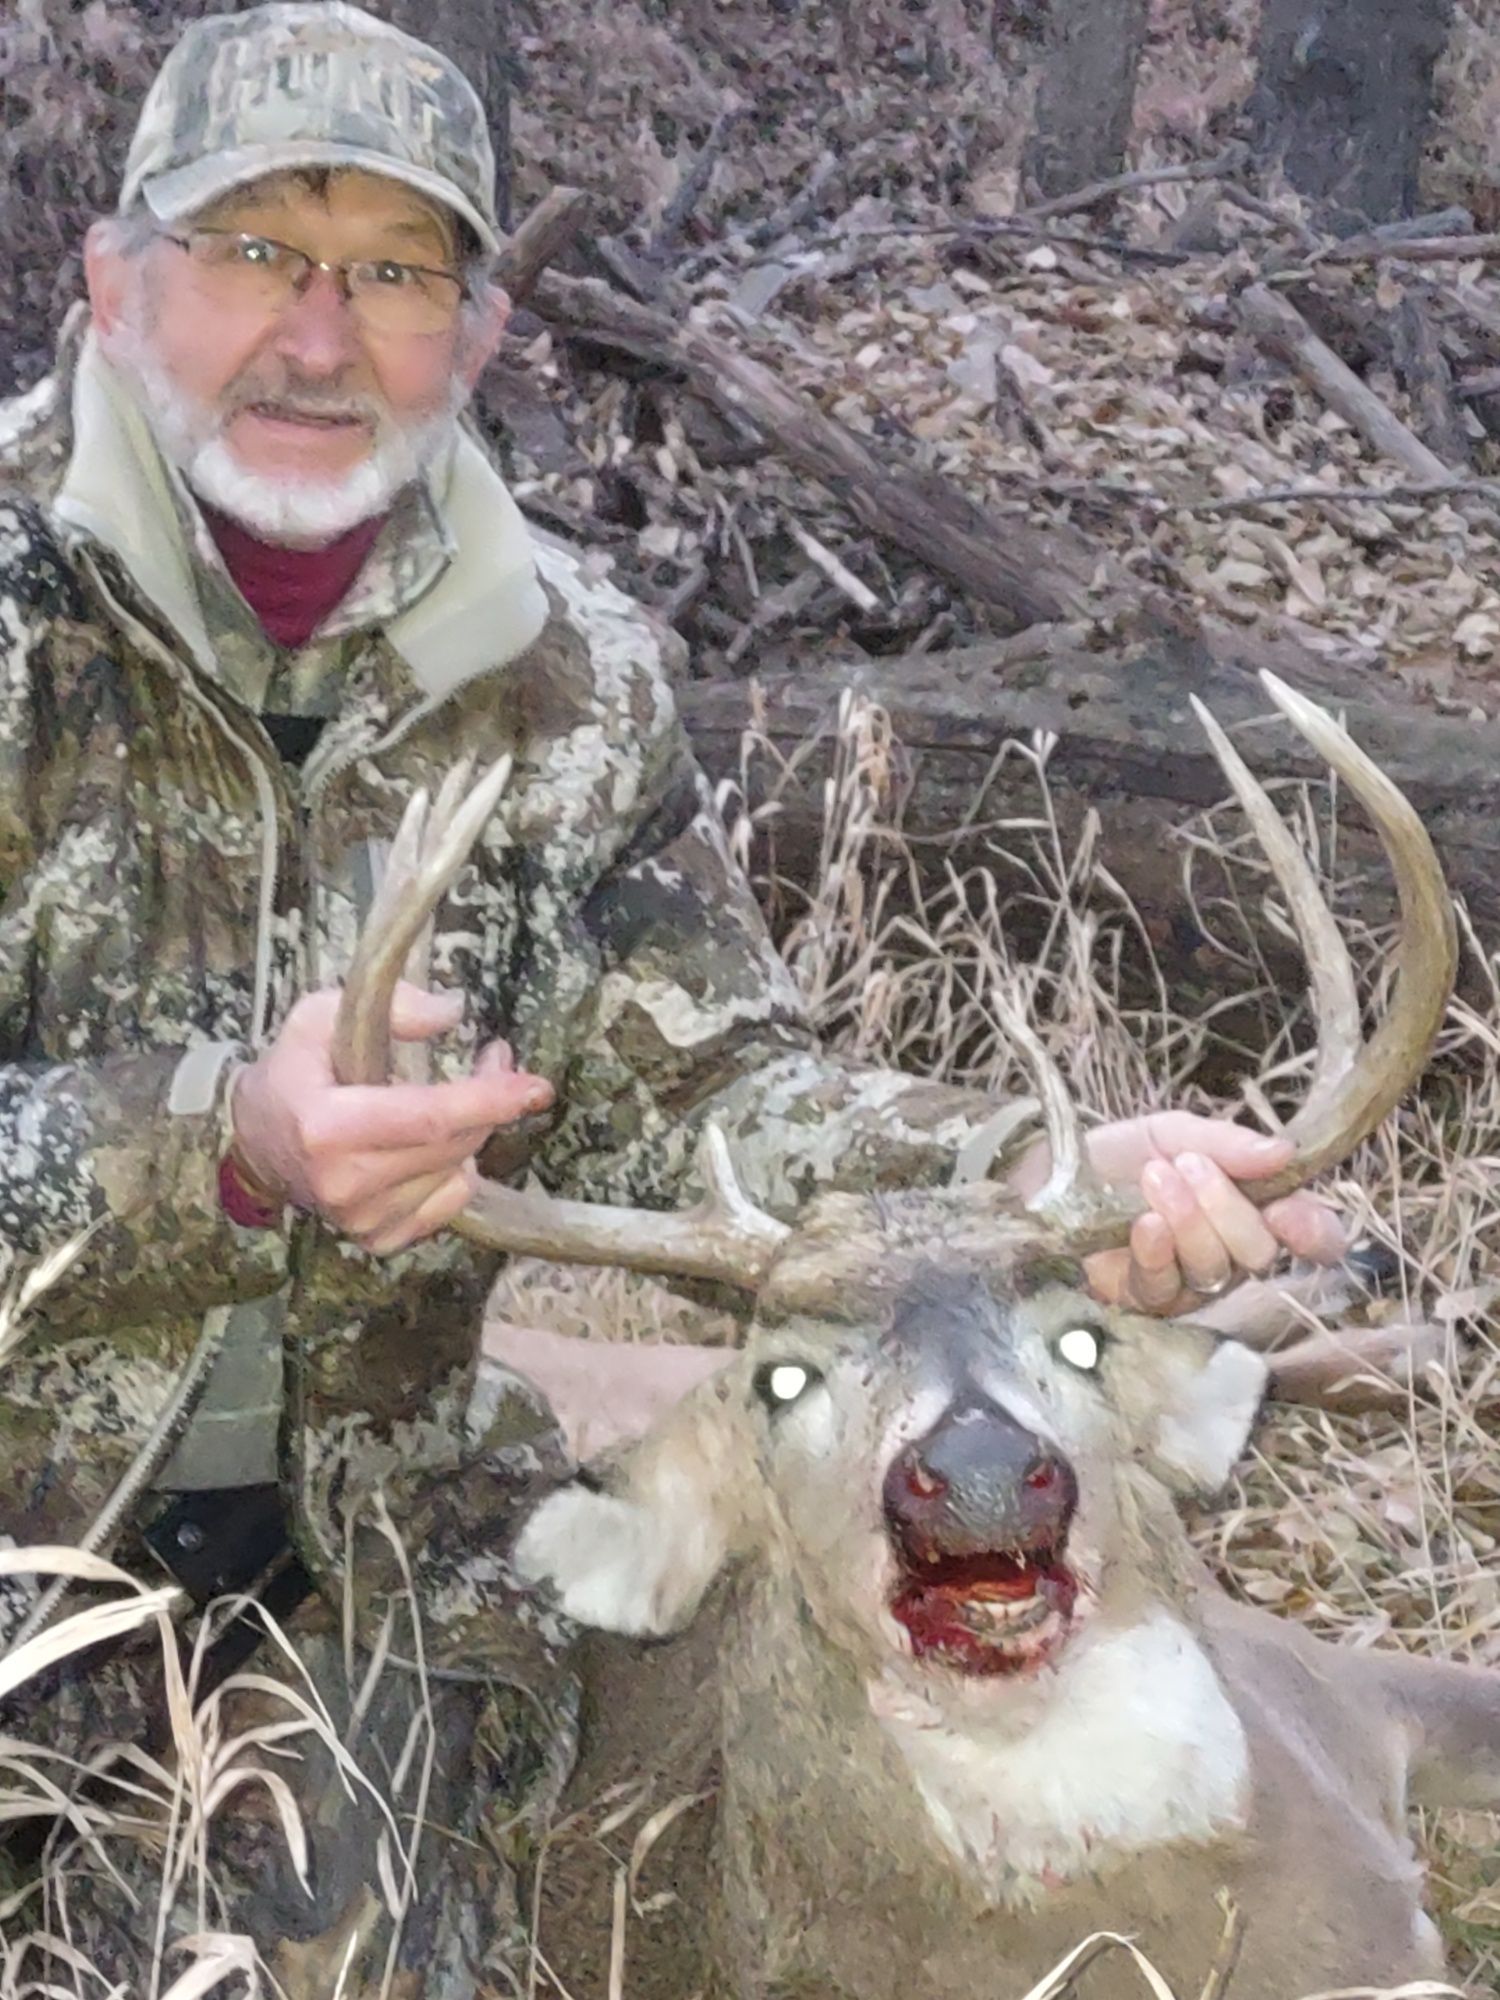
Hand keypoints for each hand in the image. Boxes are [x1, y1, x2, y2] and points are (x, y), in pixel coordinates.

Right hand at [228, 982, 553, 1254]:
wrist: (256, 1143)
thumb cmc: (293, 1071)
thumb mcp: (319, 1016)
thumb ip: (389, 1006)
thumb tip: (453, 1011)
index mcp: (328, 1128)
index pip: (430, 1118)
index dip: (490, 1099)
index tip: (537, 1085)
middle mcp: (346, 1183)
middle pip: (454, 1144)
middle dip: (490, 1100)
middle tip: (494, 1057)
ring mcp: (361, 1219)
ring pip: (458, 1173)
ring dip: (471, 1133)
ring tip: (450, 1101)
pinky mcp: (377, 1240)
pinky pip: (449, 1203)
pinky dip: (453, 1170)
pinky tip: (426, 1147)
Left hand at [1011, 1112, 1346, 1315]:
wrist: (1039, 1177)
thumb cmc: (1113, 1157)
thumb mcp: (1170, 1133)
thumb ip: (1227, 1143)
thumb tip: (1285, 1151)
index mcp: (1248, 1208)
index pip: (1310, 1236)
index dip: (1314, 1230)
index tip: (1293, 1214)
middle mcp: (1226, 1254)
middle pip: (1261, 1253)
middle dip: (1229, 1207)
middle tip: (1188, 1167)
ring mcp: (1186, 1285)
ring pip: (1217, 1271)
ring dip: (1190, 1221)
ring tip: (1155, 1179)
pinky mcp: (1142, 1304)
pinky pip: (1166, 1288)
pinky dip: (1158, 1251)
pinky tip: (1143, 1225)